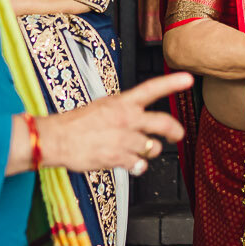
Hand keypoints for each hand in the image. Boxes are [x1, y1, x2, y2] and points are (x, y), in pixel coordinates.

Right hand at [38, 71, 191, 174]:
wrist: (55, 139)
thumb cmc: (76, 123)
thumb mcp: (102, 106)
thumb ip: (123, 110)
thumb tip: (138, 117)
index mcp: (122, 102)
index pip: (151, 89)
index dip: (172, 83)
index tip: (188, 79)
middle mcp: (126, 119)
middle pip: (162, 123)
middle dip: (174, 130)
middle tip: (178, 134)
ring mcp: (123, 139)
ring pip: (151, 148)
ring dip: (149, 151)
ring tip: (138, 151)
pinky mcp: (117, 157)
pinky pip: (138, 165)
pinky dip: (137, 166)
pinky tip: (130, 164)